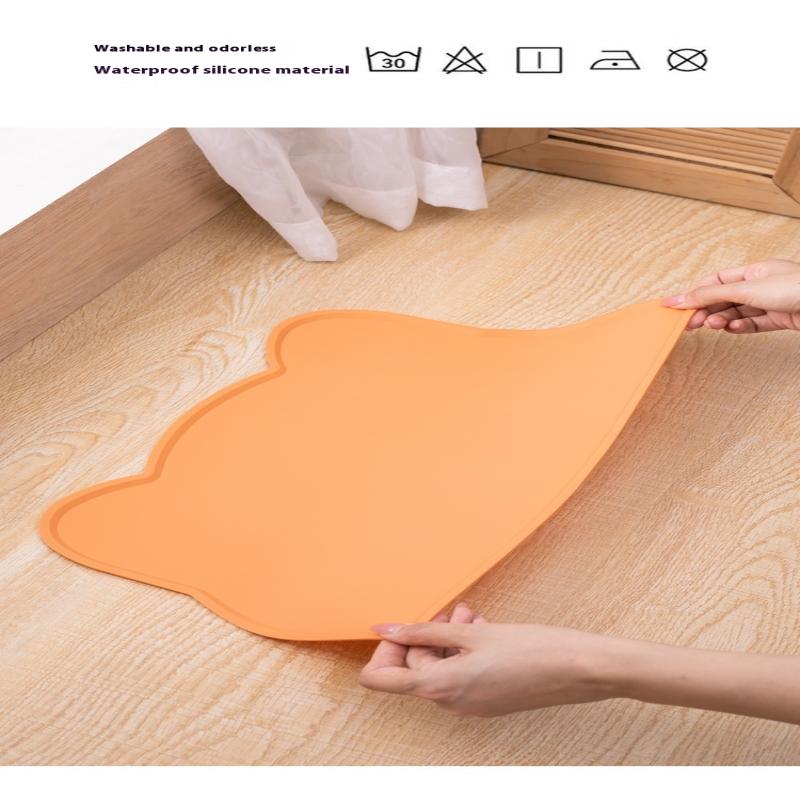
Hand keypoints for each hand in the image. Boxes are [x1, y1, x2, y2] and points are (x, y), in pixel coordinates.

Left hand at [359, 604, 799, 723]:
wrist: (579, 669)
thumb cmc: (530, 648)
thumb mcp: (471, 634)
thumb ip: (422, 632)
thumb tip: (383, 629)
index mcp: (440, 687)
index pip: (380, 679)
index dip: (384, 650)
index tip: (401, 627)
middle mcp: (450, 702)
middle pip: (413, 667)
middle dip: (427, 634)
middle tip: (454, 613)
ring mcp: (469, 704)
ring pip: (439, 665)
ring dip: (448, 637)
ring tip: (472, 615)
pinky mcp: (487, 699)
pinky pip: (460, 672)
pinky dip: (464, 649)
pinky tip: (483, 629)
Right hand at [660, 259, 799, 332]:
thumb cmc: (797, 288)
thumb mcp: (746, 289)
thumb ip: (712, 294)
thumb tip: (683, 296)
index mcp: (755, 271)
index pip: (716, 281)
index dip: (694, 292)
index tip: (673, 305)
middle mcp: (762, 285)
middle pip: (724, 299)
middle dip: (705, 310)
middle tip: (688, 323)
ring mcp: (771, 303)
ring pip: (737, 313)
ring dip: (721, 321)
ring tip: (712, 326)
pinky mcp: (780, 320)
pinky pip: (753, 325)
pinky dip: (739, 328)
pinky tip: (730, 330)